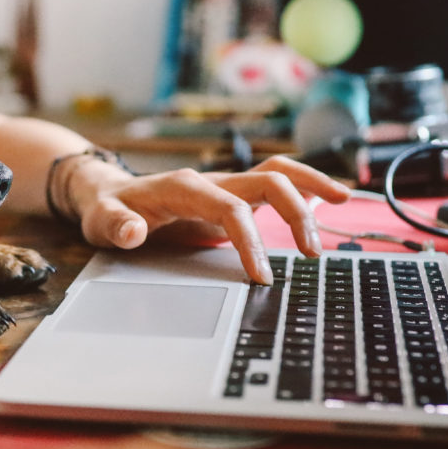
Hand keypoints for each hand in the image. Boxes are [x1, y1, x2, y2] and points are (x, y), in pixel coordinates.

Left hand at [68, 156, 350, 284]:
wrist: (108, 195)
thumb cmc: (108, 210)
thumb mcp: (102, 222)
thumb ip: (116, 226)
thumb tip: (131, 231)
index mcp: (185, 186)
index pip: (231, 208)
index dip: (251, 241)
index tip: (263, 277)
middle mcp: (212, 179)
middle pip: (268, 179)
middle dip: (296, 212)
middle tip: (311, 254)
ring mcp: (226, 184)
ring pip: (279, 171)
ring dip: (312, 185)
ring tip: (345, 201)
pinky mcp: (234, 195)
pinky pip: (275, 183)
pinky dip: (305, 186)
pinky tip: (331, 197)